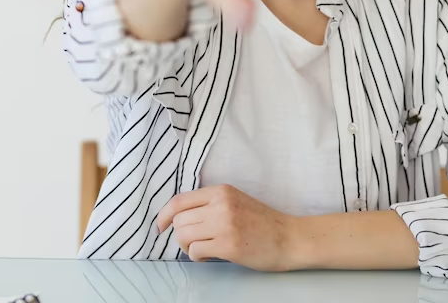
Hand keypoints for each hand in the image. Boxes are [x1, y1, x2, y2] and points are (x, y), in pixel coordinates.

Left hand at [156, 184, 296, 270]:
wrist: (288, 238)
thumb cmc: (262, 223)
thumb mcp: (235, 201)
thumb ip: (210, 204)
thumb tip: (179, 217)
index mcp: (221, 191)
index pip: (179, 200)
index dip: (163, 215)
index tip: (160, 226)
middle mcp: (220, 204)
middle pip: (179, 220)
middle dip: (180, 235)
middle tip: (193, 243)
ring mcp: (224, 224)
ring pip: (183, 235)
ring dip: (187, 247)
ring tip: (202, 249)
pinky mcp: (228, 244)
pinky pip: (194, 251)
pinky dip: (197, 257)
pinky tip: (210, 256)